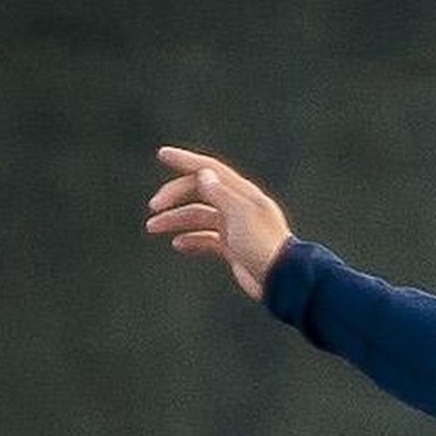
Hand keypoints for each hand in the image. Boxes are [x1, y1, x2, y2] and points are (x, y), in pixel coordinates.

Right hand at [147, 146, 293, 300]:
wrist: (282, 281)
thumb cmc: (265, 246)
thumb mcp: (241, 215)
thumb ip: (221, 194)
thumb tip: (204, 174)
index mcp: (243, 194)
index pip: (210, 169)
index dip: (186, 161)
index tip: (163, 154)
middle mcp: (238, 206)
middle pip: (200, 192)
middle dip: (174, 196)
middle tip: (154, 206)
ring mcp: (235, 227)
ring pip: (198, 216)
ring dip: (175, 220)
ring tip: (153, 227)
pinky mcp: (233, 247)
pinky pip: (206, 238)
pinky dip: (190, 239)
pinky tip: (177, 243)